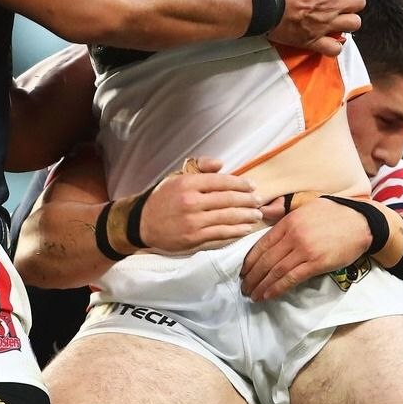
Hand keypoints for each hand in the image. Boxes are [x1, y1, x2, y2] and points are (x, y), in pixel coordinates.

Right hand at [140, 156, 262, 252]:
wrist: (143, 223)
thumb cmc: (163, 198)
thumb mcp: (176, 176)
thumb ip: (199, 166)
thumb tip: (221, 164)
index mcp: (187, 183)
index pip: (221, 181)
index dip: (240, 183)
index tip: (252, 186)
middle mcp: (191, 202)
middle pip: (228, 200)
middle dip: (248, 200)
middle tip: (259, 201)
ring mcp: (193, 222)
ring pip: (227, 218)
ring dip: (246, 216)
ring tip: (257, 214)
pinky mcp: (194, 239)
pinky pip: (221, 234)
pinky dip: (236, 231)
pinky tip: (245, 228)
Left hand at [240, 192, 371, 300]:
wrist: (360, 222)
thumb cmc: (332, 214)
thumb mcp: (304, 207)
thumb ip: (284, 214)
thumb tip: (265, 213)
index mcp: (287, 222)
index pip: (262, 244)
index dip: (250, 260)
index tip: (243, 272)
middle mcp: (293, 236)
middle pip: (266, 259)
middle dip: (252, 276)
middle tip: (244, 288)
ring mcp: (304, 250)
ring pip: (276, 271)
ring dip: (262, 285)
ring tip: (253, 295)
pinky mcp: (317, 263)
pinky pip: (292, 278)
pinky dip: (278, 288)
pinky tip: (269, 295)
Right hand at [264, 0, 363, 55]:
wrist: (259, 3)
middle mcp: (332, 5)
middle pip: (359, 4)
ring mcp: (324, 24)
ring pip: (353, 24)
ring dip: (348, 20)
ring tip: (337, 17)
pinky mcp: (312, 40)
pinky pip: (334, 49)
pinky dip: (335, 45)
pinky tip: (329, 38)